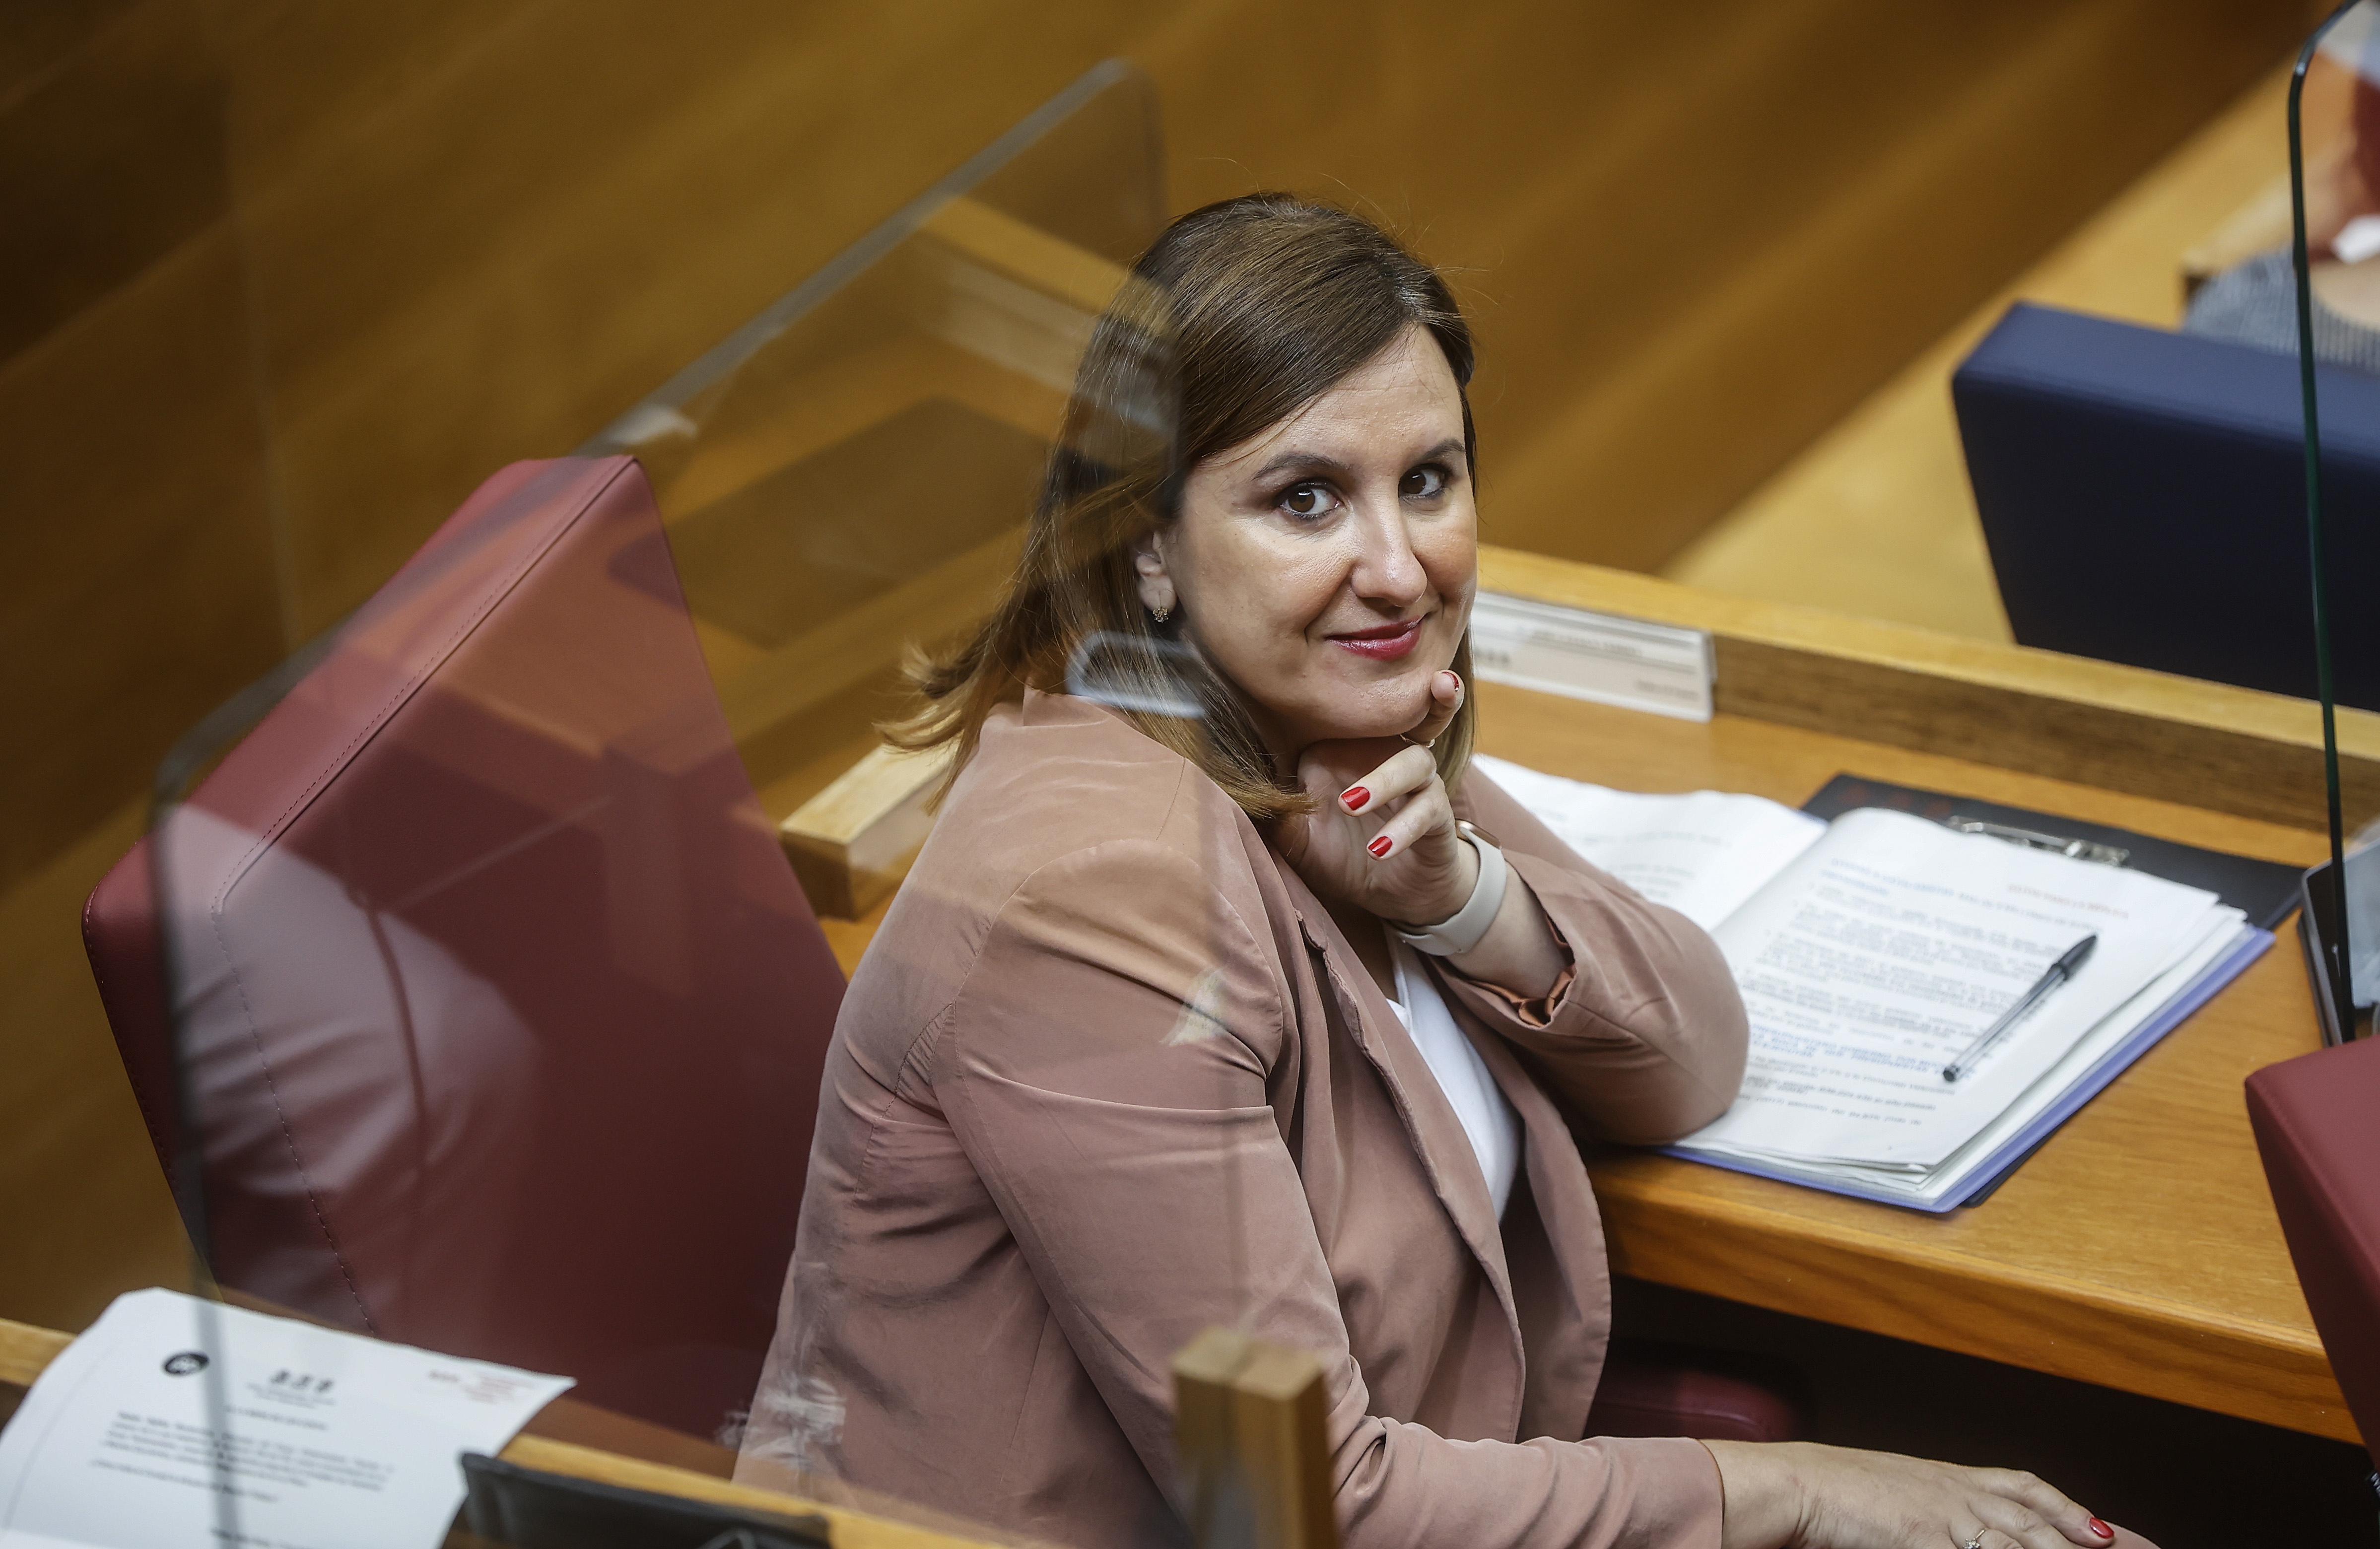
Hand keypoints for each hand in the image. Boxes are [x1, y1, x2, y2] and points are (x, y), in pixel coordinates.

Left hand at [1271, 671, 1472, 926]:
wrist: (1393, 894)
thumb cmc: (1343, 854)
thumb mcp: (1299, 836)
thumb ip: (1276, 809)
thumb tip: (1236, 788)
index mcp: (1351, 751)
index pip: (1346, 713)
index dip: (1340, 693)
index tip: (1316, 675)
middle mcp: (1387, 757)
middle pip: (1388, 723)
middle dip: (1377, 715)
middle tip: (1334, 748)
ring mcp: (1418, 784)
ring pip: (1414, 763)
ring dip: (1383, 781)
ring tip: (1350, 804)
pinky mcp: (1439, 816)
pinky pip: (1429, 811)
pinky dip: (1404, 827)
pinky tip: (1379, 848)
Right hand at [1704, 1440, 2124, 1548]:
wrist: (1799, 1485)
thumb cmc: (1840, 1494)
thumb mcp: (1900, 1496)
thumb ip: (1939, 1508)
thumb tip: (1966, 1526)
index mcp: (1954, 1478)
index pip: (2032, 1491)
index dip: (2078, 1512)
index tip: (2118, 1533)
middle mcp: (1960, 1492)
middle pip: (2043, 1519)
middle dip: (2097, 1538)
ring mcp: (1948, 1515)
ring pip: (2023, 1539)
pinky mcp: (1929, 1538)